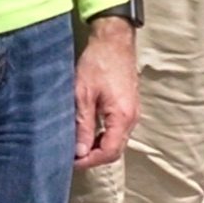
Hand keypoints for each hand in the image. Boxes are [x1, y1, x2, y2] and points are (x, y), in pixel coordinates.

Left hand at [75, 16, 139, 167]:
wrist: (114, 41)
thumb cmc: (99, 63)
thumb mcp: (83, 95)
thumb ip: (82, 125)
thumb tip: (79, 152)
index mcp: (122, 117)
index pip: (108, 152)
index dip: (89, 161)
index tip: (71, 161)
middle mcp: (132, 118)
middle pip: (114, 151)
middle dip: (93, 157)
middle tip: (71, 156)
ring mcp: (132, 113)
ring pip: (116, 141)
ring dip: (97, 147)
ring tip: (76, 144)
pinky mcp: (128, 106)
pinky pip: (117, 130)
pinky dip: (103, 136)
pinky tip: (87, 131)